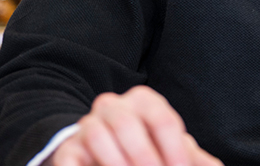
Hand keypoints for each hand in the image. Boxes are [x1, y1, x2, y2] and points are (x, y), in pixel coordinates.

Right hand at [51, 85, 222, 165]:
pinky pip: (69, 157)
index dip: (174, 150)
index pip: (162, 120)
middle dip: (145, 157)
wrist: (103, 150)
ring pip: (96, 135)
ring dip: (116, 161)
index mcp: (144, 101)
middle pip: (127, 124)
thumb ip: (192, 158)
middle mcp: (113, 105)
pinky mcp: (67, 148)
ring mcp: (87, 124)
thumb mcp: (171, 149)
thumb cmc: (147, 148)